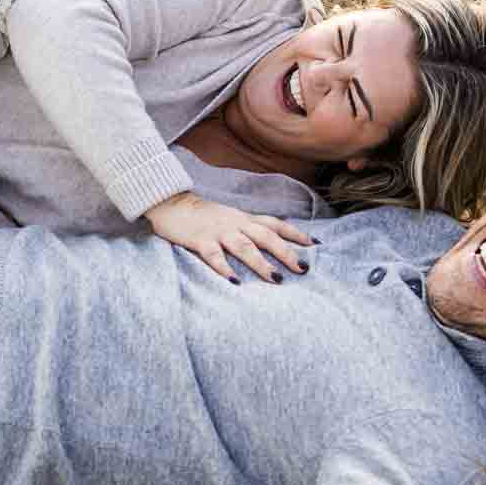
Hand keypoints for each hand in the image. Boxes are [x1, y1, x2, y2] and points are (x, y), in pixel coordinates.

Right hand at [143, 191, 311, 283]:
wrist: (170, 203)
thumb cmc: (202, 214)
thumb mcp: (229, 217)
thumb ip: (247, 227)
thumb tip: (271, 240)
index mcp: (243, 218)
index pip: (275, 224)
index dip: (296, 234)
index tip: (315, 245)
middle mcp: (235, 223)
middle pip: (266, 237)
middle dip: (286, 253)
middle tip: (303, 269)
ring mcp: (218, 231)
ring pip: (244, 247)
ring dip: (261, 263)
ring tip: (276, 279)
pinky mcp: (199, 240)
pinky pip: (214, 255)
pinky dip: (225, 268)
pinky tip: (235, 282)